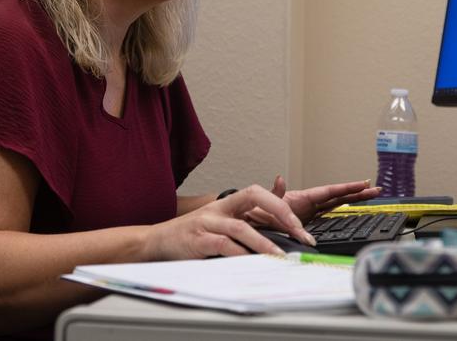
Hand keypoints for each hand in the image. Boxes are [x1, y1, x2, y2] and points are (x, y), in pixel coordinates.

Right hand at [146, 185, 314, 259]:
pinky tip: (251, 264)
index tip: (299, 228)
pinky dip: (239, 255)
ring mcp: (207, 223)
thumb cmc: (191, 235)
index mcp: (227, 204)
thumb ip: (246, 222)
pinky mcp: (197, 241)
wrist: (156, 242)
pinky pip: (222, 246)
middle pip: (254, 196)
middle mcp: (219, 209)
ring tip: (280, 256)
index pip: (259, 193)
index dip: (281, 206)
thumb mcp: (220, 224)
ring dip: (263, 242)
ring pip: (240, 226)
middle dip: (281, 213)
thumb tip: (276, 224)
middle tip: (299, 234)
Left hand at [249, 176, 381, 224]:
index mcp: (304, 197)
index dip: (347, 188)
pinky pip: (330, 217)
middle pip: (339, 197)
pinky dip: (343, 214)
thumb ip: (275, 192)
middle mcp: (310, 204)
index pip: (330, 191)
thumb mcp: (265, 201)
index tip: (363, 184)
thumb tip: (280, 179)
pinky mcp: (309, 224)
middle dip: (357, 193)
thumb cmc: (256, 210)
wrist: (249, 224)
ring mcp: (311, 214)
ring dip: (354, 202)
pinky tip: (354, 213)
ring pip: (337, 206)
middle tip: (376, 189)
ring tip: (372, 197)